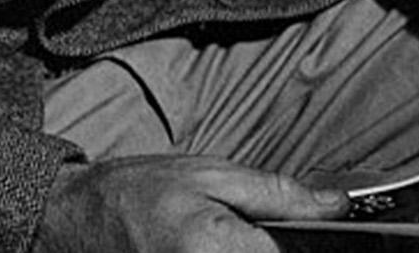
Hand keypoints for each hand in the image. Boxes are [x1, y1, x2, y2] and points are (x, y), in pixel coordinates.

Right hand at [33, 154, 348, 252]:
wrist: (74, 224)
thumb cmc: (136, 192)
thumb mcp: (208, 173)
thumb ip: (275, 193)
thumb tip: (335, 204)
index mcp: (221, 252)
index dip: (320, 245)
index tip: (344, 237)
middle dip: (282, 248)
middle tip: (267, 229)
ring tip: (240, 238)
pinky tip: (231, 247)